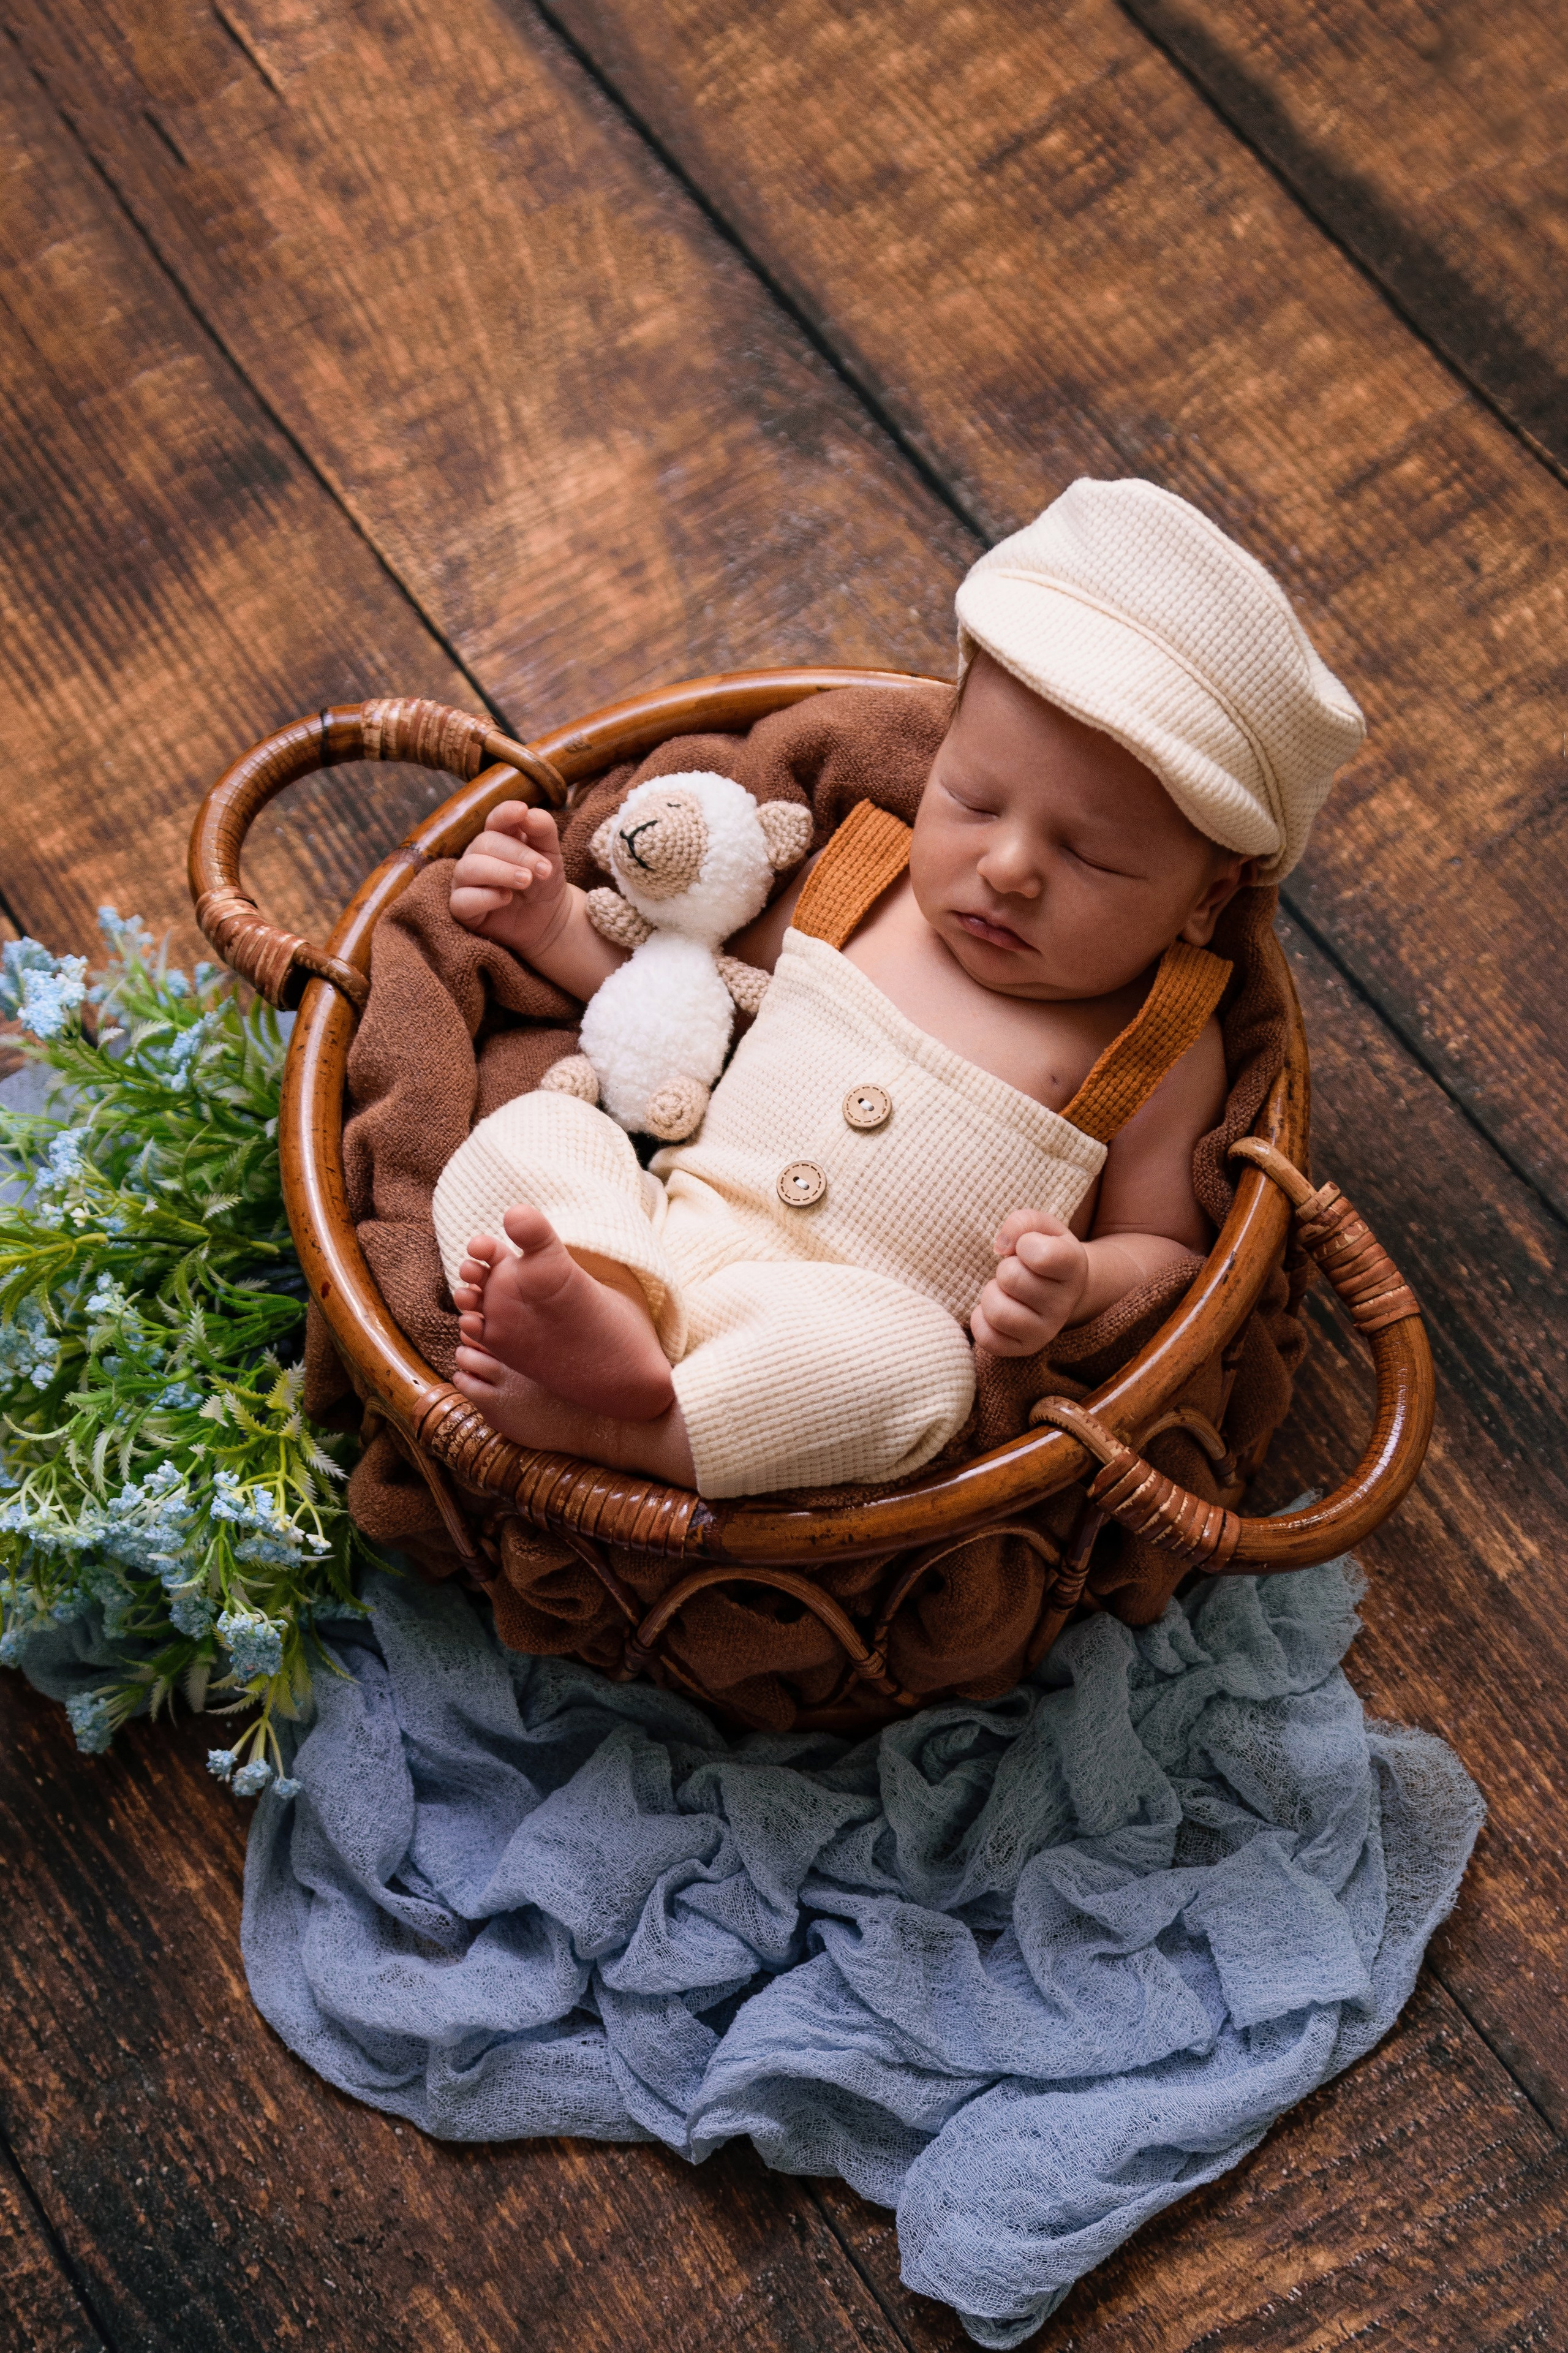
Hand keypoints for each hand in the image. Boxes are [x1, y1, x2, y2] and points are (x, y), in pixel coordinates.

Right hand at [450, 803, 568, 955]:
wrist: (549, 918)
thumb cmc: (544, 881)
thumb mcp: (551, 852)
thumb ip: (542, 829)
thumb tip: (527, 813)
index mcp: (498, 837)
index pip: (494, 820)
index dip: (505, 814)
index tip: (522, 811)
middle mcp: (477, 855)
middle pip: (485, 843)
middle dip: (517, 854)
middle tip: (544, 870)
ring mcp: (466, 882)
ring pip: (469, 868)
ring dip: (500, 872)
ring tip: (526, 880)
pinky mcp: (463, 909)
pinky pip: (461, 900)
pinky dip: (485, 897)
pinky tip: (506, 898)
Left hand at [970, 1208, 1089, 1355]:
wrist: (1062, 1287)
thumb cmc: (1045, 1250)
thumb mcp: (1041, 1227)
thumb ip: (1023, 1222)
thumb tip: (1001, 1247)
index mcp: (1073, 1266)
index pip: (1043, 1255)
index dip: (1024, 1244)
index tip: (1027, 1247)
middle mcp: (1064, 1303)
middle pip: (1010, 1278)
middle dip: (1005, 1268)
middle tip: (1016, 1270)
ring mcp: (1046, 1330)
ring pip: (997, 1312)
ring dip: (992, 1294)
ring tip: (1006, 1291)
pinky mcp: (1026, 1348)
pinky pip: (987, 1339)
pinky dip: (981, 1320)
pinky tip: (998, 1308)